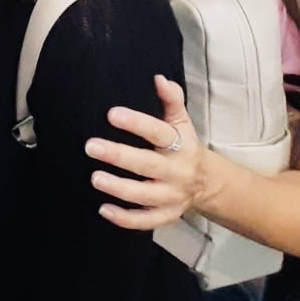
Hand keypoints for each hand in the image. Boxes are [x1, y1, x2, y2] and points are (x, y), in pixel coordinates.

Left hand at [84, 74, 203, 229]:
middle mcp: (177, 172)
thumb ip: (171, 100)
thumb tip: (159, 78)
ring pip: (146, 196)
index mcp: (181, 146)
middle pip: (149, 165)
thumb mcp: (182, 122)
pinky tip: (103, 209)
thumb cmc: (185, 146)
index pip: (159, 133)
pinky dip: (126, 219)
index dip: (136, 123)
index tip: (111, 114)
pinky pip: (147, 221)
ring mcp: (172, 196)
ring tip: (95, 178)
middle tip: (90, 146)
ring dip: (119, 189)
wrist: (209, 182)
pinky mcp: (167, 215)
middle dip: (119, 156)